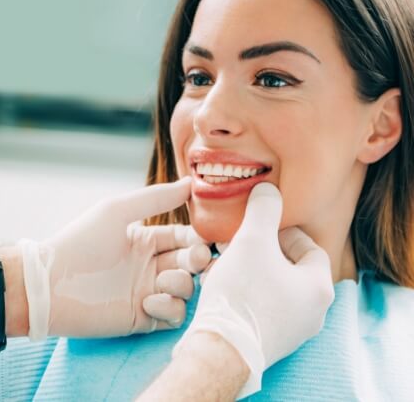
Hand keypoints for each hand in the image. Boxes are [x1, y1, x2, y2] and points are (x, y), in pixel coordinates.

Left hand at [19, 177, 211, 338]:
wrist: (51, 285)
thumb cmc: (80, 242)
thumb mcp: (117, 211)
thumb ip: (156, 198)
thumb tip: (191, 183)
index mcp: (144, 240)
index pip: (183, 237)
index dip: (198, 238)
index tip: (206, 239)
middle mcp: (148, 266)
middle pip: (190, 263)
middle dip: (198, 260)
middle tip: (197, 259)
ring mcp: (146, 292)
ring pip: (186, 288)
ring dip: (181, 284)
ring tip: (161, 281)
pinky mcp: (141, 318)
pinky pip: (173, 314)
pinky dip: (169, 307)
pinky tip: (148, 302)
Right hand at [173, 183, 333, 396]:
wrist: (221, 348)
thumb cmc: (243, 292)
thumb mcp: (252, 239)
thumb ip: (264, 209)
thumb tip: (268, 189)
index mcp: (319, 288)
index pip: (310, 247)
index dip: (284, 231)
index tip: (261, 226)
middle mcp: (312, 313)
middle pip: (288, 267)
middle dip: (260, 250)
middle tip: (238, 241)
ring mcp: (291, 331)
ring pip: (271, 286)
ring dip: (248, 269)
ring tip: (223, 259)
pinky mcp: (269, 341)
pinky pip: (260, 306)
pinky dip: (243, 290)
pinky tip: (219, 283)